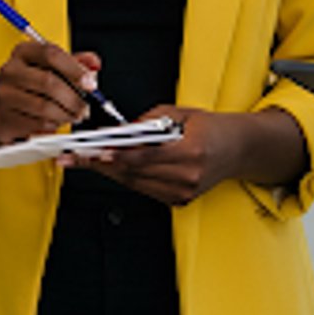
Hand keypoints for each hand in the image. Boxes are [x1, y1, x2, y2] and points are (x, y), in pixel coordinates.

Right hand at [0, 39, 100, 145]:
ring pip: (44, 106)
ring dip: (66, 114)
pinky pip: (37, 123)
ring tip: (73, 115)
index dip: (74, 69)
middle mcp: (11, 70)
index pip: (51, 54)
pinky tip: (56, 121)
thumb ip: (76, 62)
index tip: (90, 83)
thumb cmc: (31, 85)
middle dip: (73, 98)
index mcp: (24, 52)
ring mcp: (5, 94)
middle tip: (84, 107)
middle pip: (49, 82)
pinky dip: (53, 125)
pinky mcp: (5, 117)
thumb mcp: (53, 68)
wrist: (3, 108)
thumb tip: (93, 62)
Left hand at [77, 105, 233, 207]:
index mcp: (191, 152)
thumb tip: (123, 130)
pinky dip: (127, 178)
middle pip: (134, 173)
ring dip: (109, 172)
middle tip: (76, 156)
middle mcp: (187, 177)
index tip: (94, 152)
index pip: (144, 157)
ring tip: (85, 161)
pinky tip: (111, 168)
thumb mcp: (182, 113)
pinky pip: (144, 189)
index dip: (116, 155)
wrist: (238, 149)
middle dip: (102, 164)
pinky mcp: (179, 201)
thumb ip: (151, 120)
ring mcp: (183, 192)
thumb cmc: (212, 129)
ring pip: (135, 183)